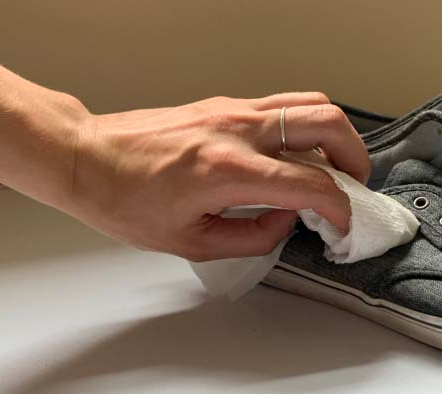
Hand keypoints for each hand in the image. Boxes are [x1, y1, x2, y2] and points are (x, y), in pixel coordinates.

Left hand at [71, 93, 369, 260]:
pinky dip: (307, 127)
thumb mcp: (190, 242)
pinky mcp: (226, 104)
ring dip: (336, 136)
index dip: (339, 209)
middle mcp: (237, 131)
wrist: (87, 157)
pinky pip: (285, 105)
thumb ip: (252, 236)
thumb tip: (286, 223)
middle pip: (327, 123)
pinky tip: (299, 154)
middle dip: (355, 158)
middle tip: (354, 188)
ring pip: (311, 104)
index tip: (342, 225)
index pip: (311, 184)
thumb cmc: (123, 200)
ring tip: (336, 167)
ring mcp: (233, 110)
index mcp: (227, 171)